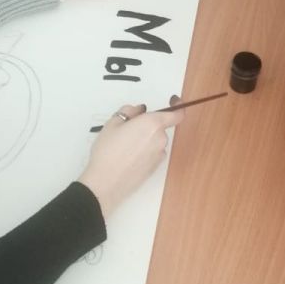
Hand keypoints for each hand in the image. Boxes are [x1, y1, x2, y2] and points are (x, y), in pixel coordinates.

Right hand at [78, 104, 183, 218]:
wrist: (106, 182)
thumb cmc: (108, 151)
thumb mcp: (112, 123)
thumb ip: (129, 112)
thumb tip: (139, 110)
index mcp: (152, 124)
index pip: (176, 114)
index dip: (178, 106)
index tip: (173, 101)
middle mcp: (160, 139)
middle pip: (159, 127)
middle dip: (146, 126)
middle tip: (126, 130)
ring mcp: (159, 155)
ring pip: (154, 141)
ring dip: (144, 140)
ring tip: (123, 147)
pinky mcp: (155, 168)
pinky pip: (152, 153)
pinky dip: (143, 152)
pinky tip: (127, 158)